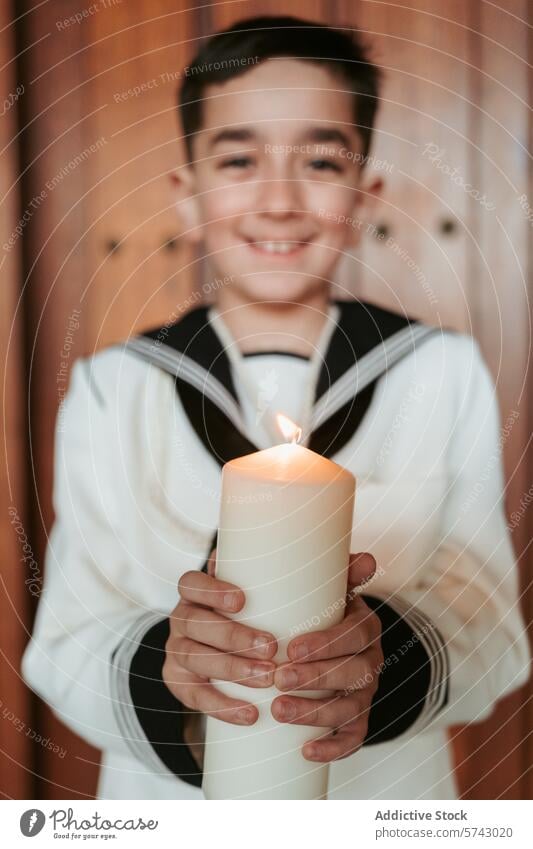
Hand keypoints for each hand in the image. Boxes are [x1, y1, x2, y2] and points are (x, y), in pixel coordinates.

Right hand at [162, 549, 277, 725]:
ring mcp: (176, 651)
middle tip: (270, 647)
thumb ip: (284, 573)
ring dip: (232, 670)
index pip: (190, 583)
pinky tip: (250, 714)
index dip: (212, 590)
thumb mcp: (256, 590)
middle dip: (233, 636)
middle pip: (196, 623)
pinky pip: (195, 697)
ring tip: (267, 678)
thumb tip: (338, 556)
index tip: (242, 600)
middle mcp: (181, 619)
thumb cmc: (248, 612)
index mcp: (195, 593)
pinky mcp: (178, 682)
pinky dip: (223, 707)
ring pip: (194, 658)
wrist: (215, 649)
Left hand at [271, 552, 382, 762]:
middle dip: (316, 678)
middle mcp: (370, 660)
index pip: (355, 634)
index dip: (326, 644)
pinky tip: (305, 752)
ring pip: (350, 709)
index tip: (290, 648)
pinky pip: (354, 739)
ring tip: (278, 711)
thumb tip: (357, 553)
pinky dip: (333, 749)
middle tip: (277, 679)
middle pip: (354, 674)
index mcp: (363, 624)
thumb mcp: (322, 586)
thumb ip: (324, 565)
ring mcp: (364, 693)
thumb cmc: (315, 609)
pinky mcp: (356, 720)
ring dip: (315, 714)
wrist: (330, 642)